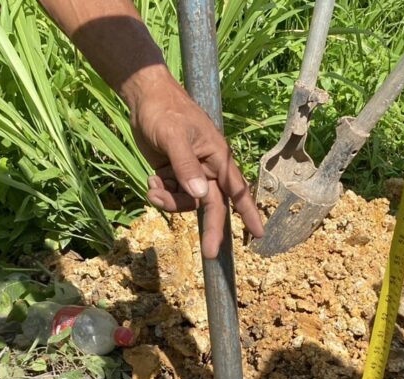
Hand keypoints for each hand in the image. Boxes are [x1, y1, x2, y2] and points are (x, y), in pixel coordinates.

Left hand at [129, 74, 263, 258]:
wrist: (145, 98)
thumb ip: (186, 167)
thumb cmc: (166, 111)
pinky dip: (159, 193)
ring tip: (153, 185)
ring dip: (168, 201)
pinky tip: (152, 179)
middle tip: (208, 254)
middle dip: (209, 229)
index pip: (238, 191)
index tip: (258, 235)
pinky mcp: (174, 177)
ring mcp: (191, 175)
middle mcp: (208, 170)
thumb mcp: (174, 137)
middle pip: (213, 207)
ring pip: (187, 204)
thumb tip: (200, 196)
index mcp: (218, 159)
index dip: (249, 213)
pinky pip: (171, 197)